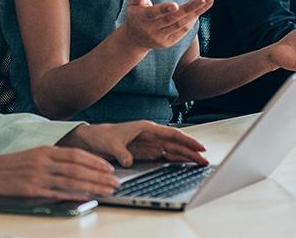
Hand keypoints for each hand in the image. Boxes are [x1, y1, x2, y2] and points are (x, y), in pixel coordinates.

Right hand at [0, 145, 123, 198]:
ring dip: (93, 186)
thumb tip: (76, 169)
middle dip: (100, 176)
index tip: (109, 168)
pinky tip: (86, 197)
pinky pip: (57, 193)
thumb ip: (54, 160)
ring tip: (108, 191)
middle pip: (78, 168)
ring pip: (72, 180)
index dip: (95, 161)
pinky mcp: (32, 189)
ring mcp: (38, 175)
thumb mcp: (34, 155)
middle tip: (116, 182)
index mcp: (46, 150)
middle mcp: (44, 161)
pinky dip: (74, 195)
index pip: (77, 154)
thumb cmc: (11, 165)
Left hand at [58, 120, 208, 166]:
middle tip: (204, 160)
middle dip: (191, 151)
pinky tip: (184, 166)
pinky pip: (164, 157)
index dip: (187, 141)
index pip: (172, 134)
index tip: (199, 147)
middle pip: (176, 144)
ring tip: (199, 164)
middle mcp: (151, 135)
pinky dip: (175, 161)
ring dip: (186, 157)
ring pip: (172, 151)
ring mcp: (150, 144)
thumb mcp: (111, 144)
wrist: (91, 140)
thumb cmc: (101, 136)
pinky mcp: (146, 152)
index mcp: (146, 128)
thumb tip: (128, 161)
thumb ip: (121, 152)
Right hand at [116, 0, 211, 50]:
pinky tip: (199, 11)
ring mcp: (160, 38)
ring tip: (208, 2)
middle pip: (172, 19)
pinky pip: (182, 31)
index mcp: (141, 18)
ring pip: (180, 25)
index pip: (154, 13)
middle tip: (203, 0)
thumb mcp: (133, 3)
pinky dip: (191, 21)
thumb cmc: (136, 15)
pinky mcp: (167, 43)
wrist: (134, 40)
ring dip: (195, 13)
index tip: (176, 5)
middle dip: (188, 9)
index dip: (164, 9)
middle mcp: (150, 30)